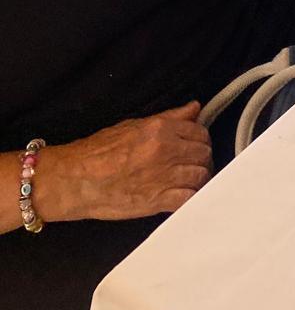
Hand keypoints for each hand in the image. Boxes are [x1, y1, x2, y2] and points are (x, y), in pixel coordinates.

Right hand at [42, 104, 211, 221]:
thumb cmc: (97, 152)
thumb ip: (169, 117)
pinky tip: (186, 196)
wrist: (75, 180)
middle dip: (202, 158)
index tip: (197, 145)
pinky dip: (192, 198)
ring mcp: (163, 177)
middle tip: (196, 163)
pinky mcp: (157, 201)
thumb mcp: (134, 124)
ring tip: (193, 180)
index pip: (199, 132)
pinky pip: (189, 199)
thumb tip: (193, 108)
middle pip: (203, 153)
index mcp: (161, 129)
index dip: (201, 139)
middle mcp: (166, 151)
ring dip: (200, 178)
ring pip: (201, 175)